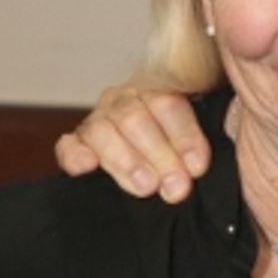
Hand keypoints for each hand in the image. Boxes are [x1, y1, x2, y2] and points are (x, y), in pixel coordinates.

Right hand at [54, 84, 208, 200]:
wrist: (155, 172)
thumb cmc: (182, 156)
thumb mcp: (197, 145)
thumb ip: (204, 144)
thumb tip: (209, 156)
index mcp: (158, 91)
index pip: (168, 104)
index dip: (184, 136)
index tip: (197, 167)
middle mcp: (125, 100)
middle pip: (134, 119)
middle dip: (158, 155)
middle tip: (176, 187)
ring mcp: (98, 121)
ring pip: (101, 131)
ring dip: (125, 161)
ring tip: (146, 187)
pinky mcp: (76, 144)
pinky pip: (68, 145)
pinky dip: (75, 155)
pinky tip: (87, 167)